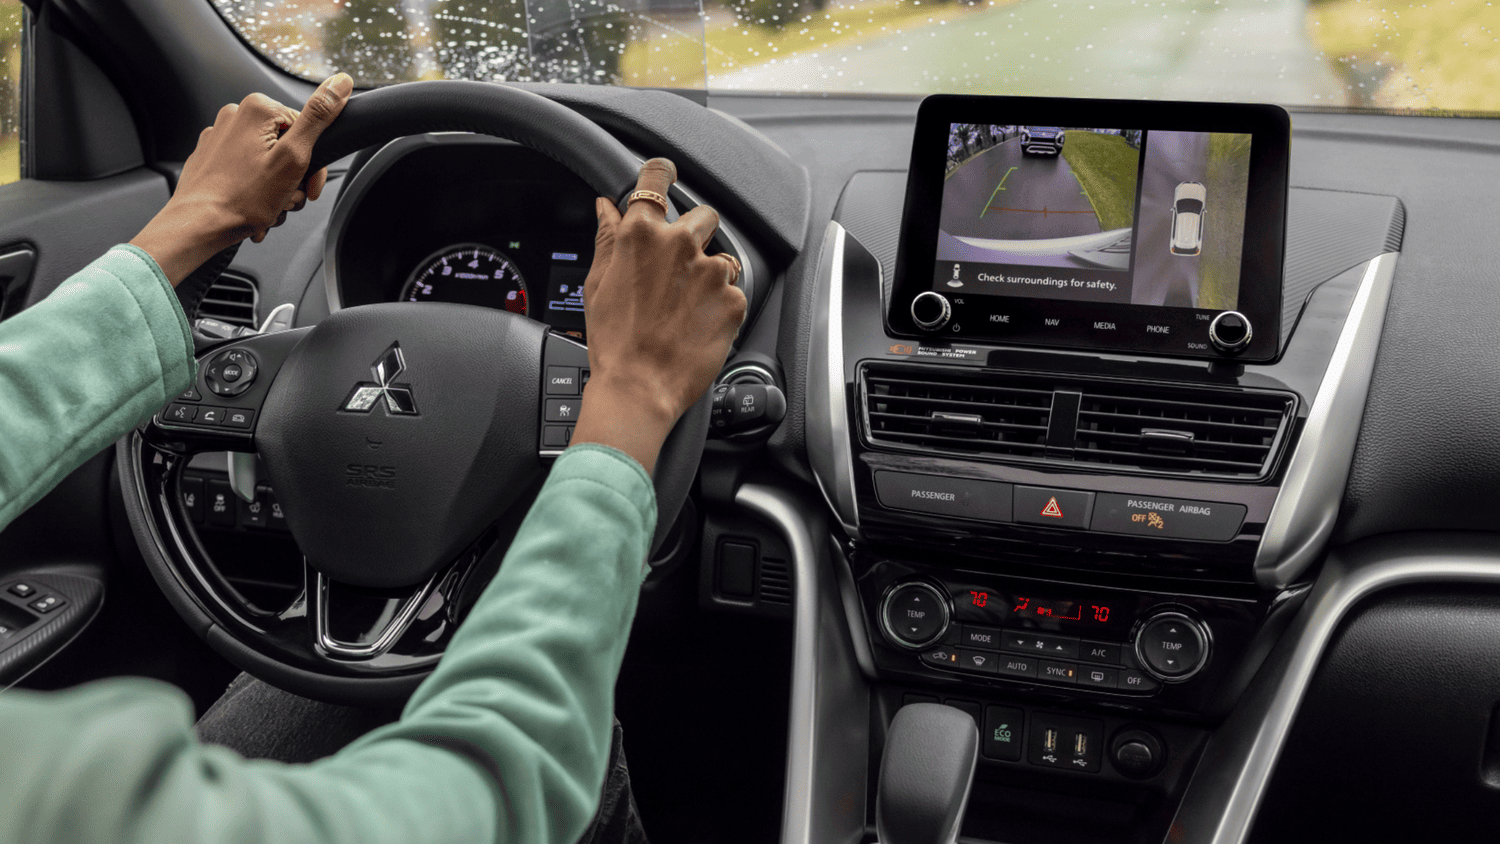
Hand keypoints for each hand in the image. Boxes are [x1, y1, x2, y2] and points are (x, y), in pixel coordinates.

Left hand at [130, 73, 354, 284]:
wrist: (198, 225)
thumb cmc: (242, 198)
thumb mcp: (293, 157)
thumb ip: (319, 117)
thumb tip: (341, 83)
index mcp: (257, 109)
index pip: (307, 130)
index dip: (314, 166)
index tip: (308, 188)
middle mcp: (235, 115)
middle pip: (287, 147)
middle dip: (293, 179)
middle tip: (285, 200)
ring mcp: (219, 136)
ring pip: (267, 162)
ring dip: (275, 189)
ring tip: (268, 207)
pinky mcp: (210, 157)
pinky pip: (245, 171)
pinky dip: (254, 190)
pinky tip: (253, 207)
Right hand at [571, 158, 747, 473]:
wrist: (640, 388)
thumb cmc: (614, 342)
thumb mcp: (598, 284)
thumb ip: (608, 238)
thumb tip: (605, 207)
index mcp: (641, 234)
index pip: (656, 179)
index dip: (662, 174)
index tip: (667, 173)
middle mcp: (680, 244)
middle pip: (703, 214)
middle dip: (695, 233)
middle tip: (679, 268)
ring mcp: (710, 271)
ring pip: (722, 255)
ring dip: (710, 272)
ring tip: (687, 307)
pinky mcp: (734, 298)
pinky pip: (733, 290)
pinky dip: (721, 304)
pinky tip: (698, 325)